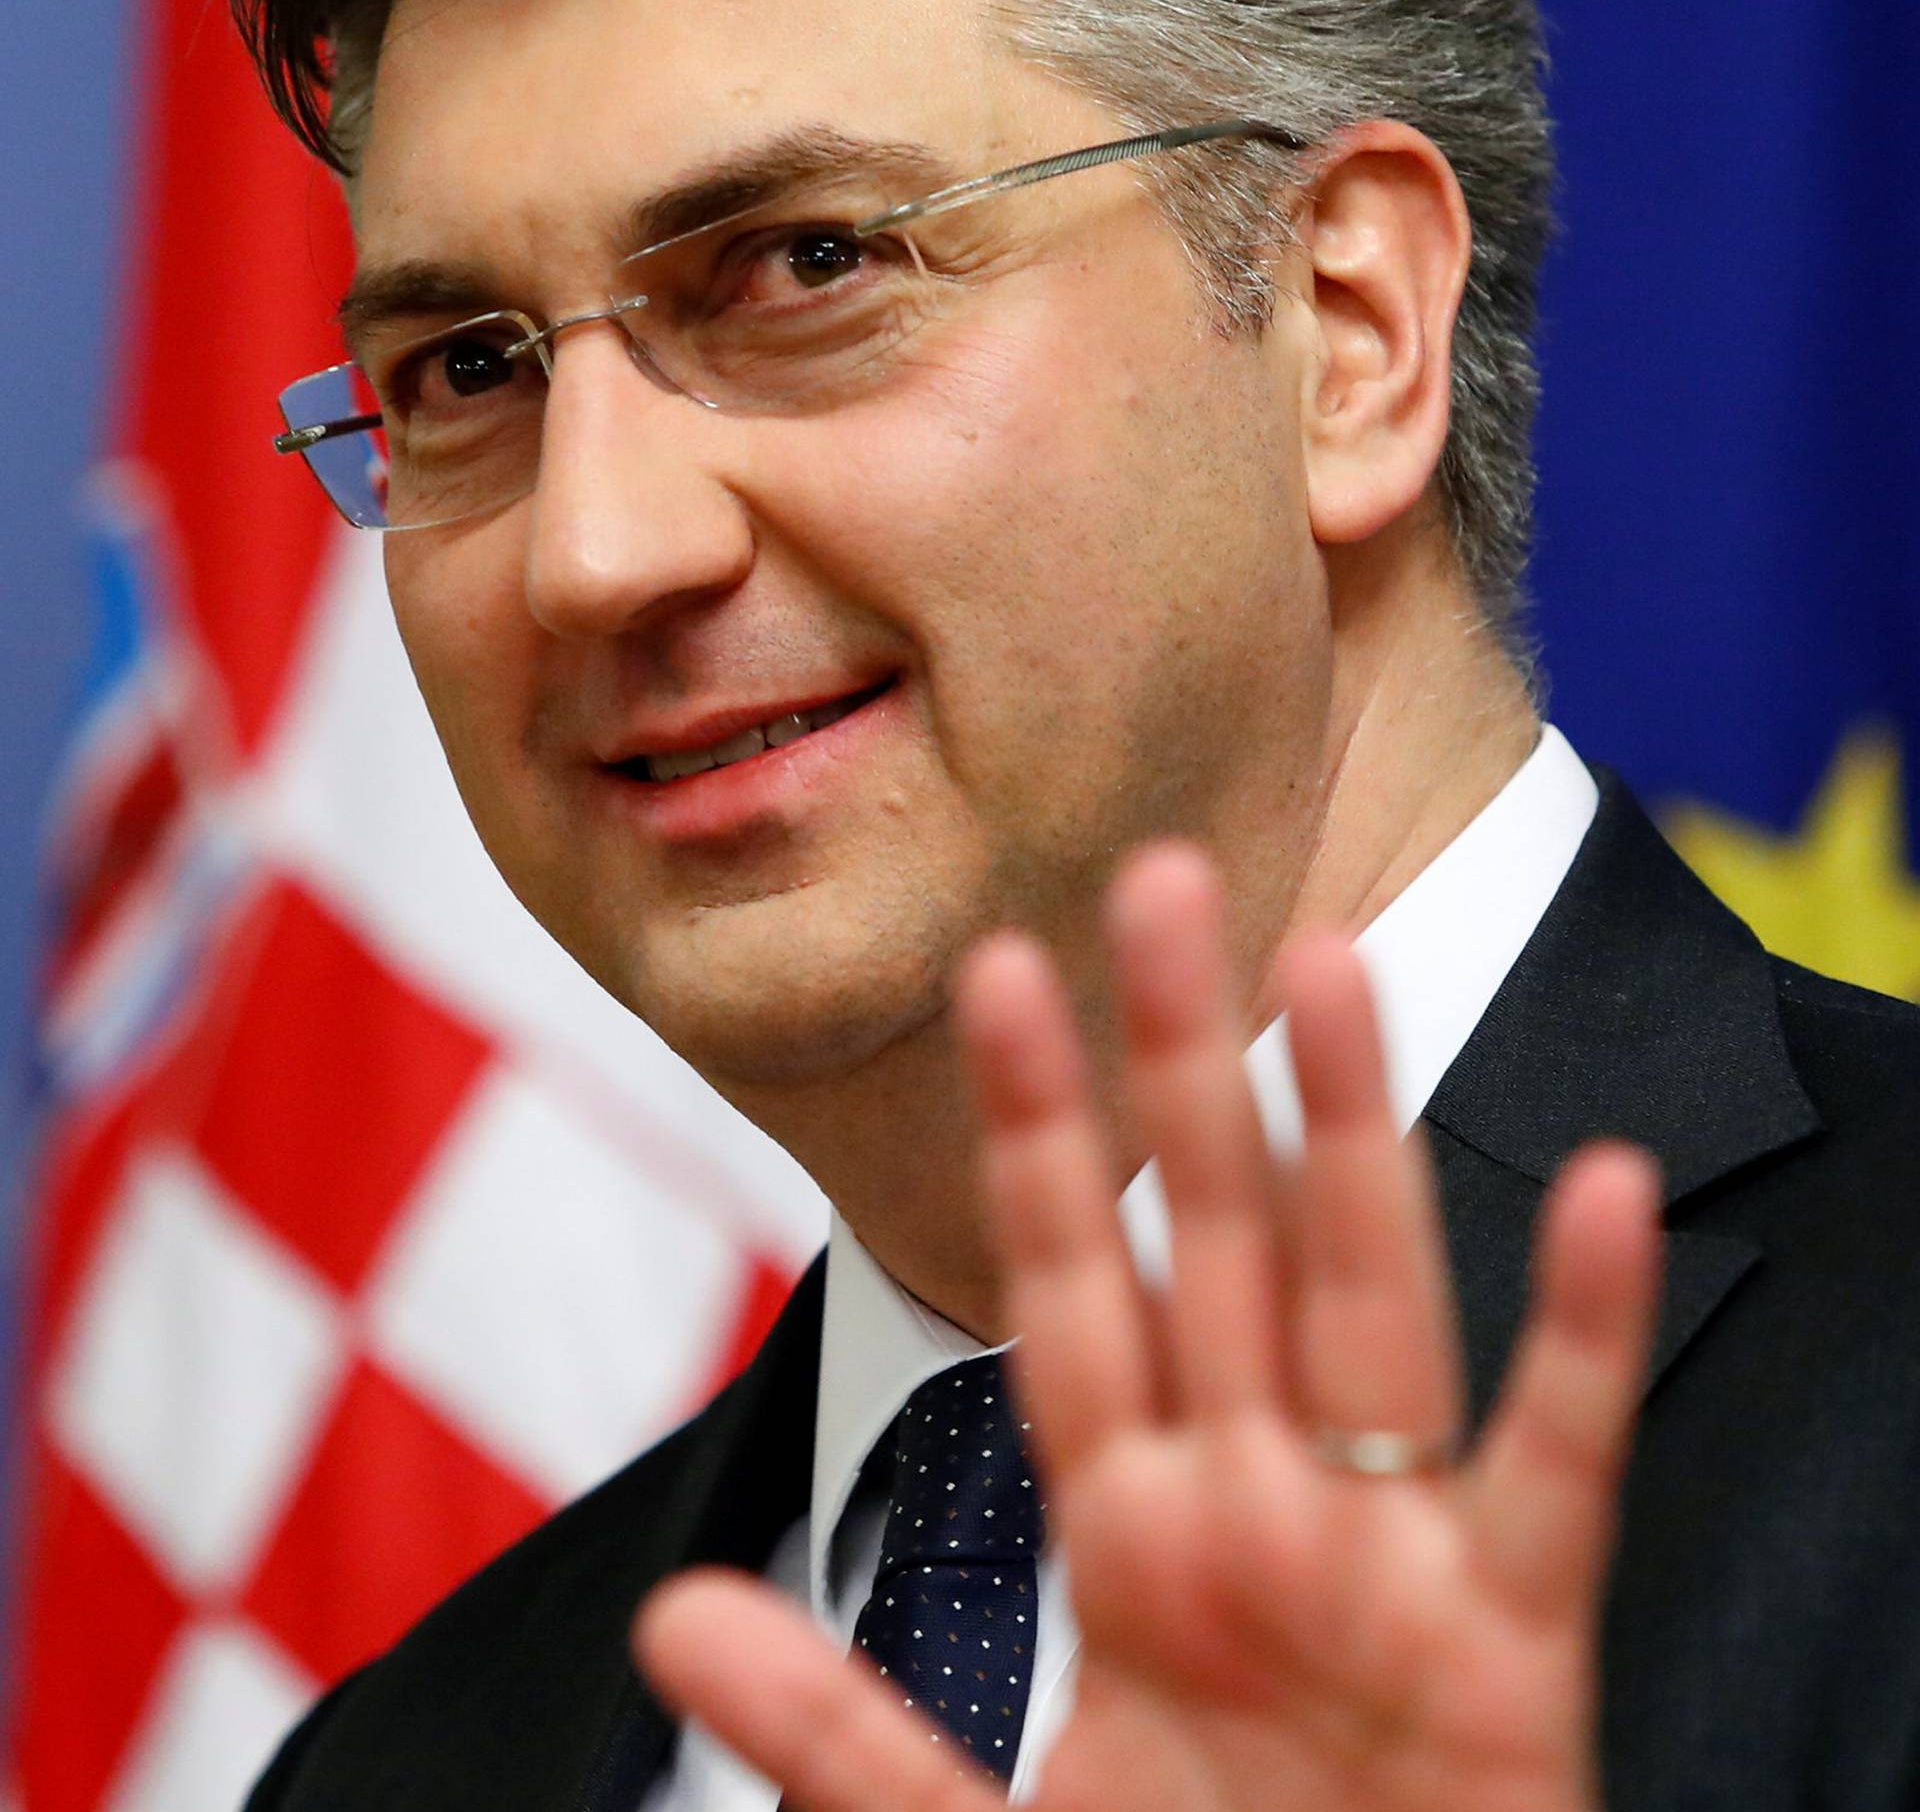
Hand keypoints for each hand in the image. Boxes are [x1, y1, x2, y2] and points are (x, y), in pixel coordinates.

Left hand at [636, 843, 1661, 1809]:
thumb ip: (839, 1730)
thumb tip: (675, 1622)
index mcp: (1133, 1533)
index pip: (1070, 1284)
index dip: (1033, 1130)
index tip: (992, 974)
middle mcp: (1257, 1506)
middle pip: (1216, 1242)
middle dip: (1180, 1066)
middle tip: (1155, 878)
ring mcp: (1385, 1561)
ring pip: (1374, 1299)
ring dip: (1355, 1131)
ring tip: (1332, 962)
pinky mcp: (1514, 1646)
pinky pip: (1560, 1466)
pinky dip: (1589, 1332)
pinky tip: (1605, 1192)